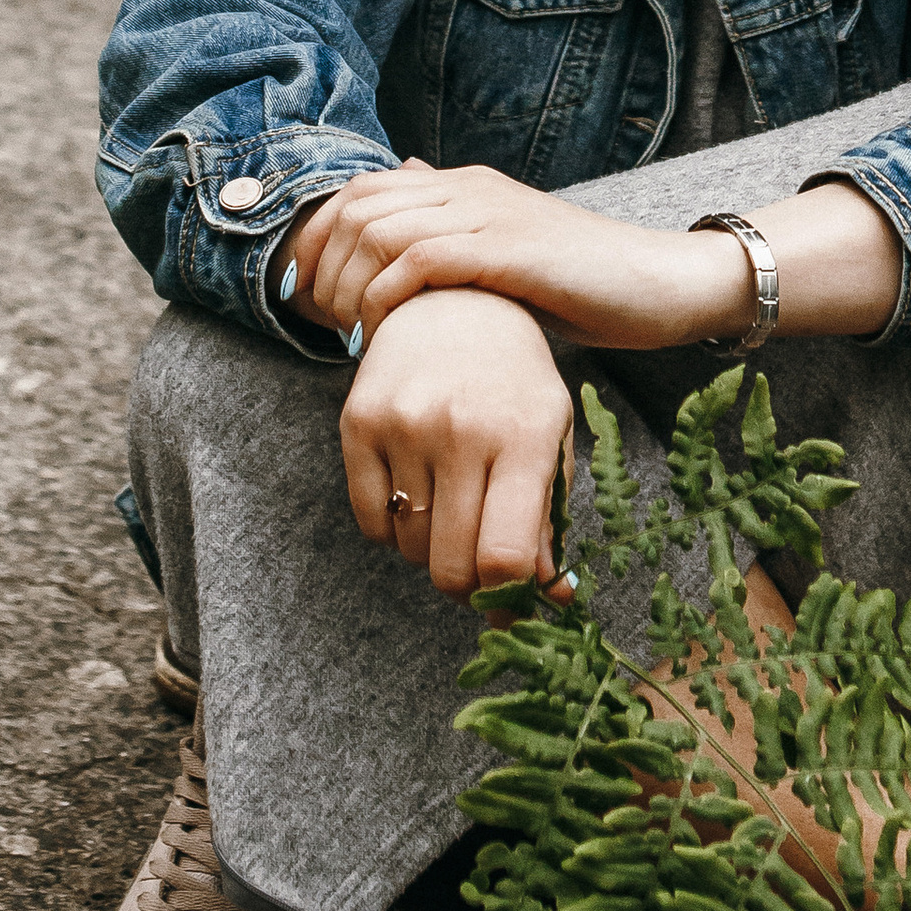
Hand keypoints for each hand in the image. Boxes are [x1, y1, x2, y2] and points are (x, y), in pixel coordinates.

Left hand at [292, 160, 745, 350]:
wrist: (659, 284)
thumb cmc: (583, 287)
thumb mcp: (506, 262)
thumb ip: (455, 252)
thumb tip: (402, 251)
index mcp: (465, 185)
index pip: (361, 189)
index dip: (321, 238)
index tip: (308, 294)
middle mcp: (470, 187)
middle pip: (358, 204)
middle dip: (325, 264)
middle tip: (323, 321)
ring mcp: (489, 213)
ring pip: (380, 229)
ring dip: (351, 285)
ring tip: (352, 332)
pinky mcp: (507, 247)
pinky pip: (420, 260)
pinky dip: (388, 298)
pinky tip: (387, 335)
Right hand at [337, 287, 575, 595]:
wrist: (451, 303)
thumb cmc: (513, 384)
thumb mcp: (549, 439)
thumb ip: (549, 521)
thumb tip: (551, 599)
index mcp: (525, 434)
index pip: (505, 555)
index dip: (507, 601)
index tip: (511, 607)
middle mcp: (463, 428)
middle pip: (450, 567)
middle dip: (466, 586)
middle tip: (478, 570)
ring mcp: (405, 423)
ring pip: (410, 549)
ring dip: (431, 549)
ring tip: (451, 508)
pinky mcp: (359, 420)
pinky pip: (370, 523)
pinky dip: (392, 528)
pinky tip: (416, 491)